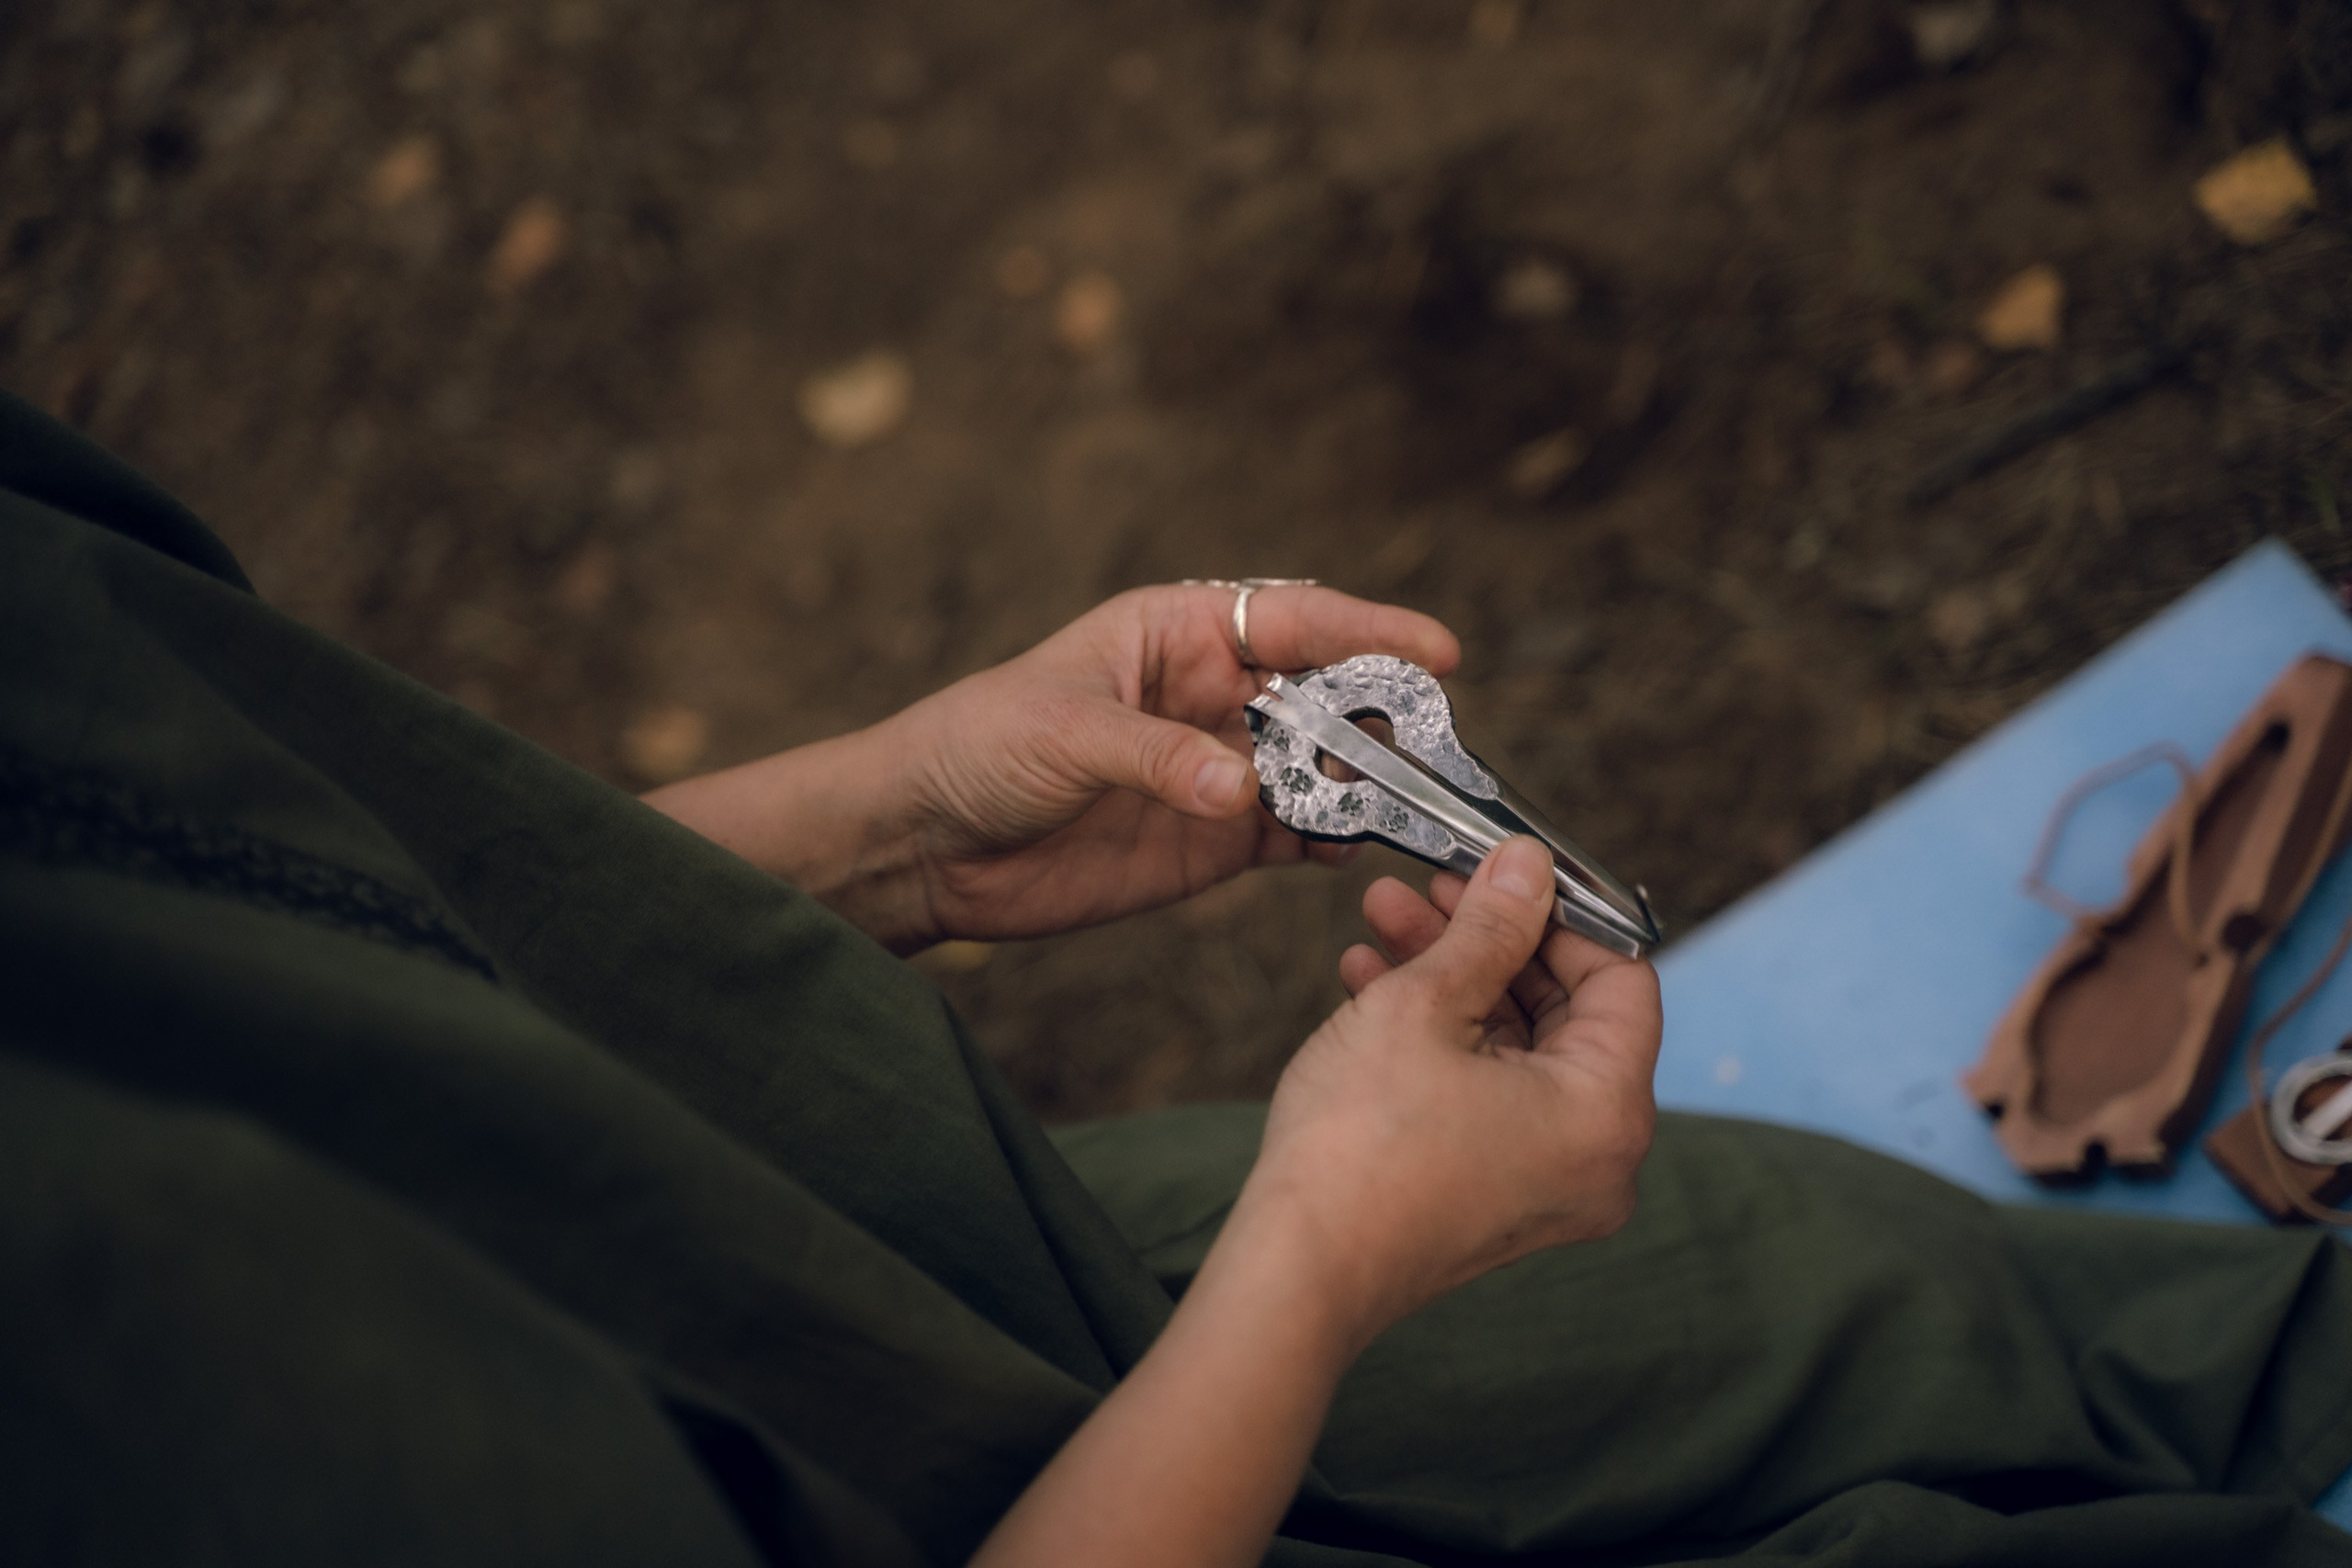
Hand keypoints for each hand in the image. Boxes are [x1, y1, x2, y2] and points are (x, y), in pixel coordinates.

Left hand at [645, 582, 1455, 949]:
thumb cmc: (978, 746)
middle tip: (1439, 747)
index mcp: (1180, 632)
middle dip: (1387, 715)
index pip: (1296, 620)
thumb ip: (1156, 757)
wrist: (925, 840)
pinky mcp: (1214, 842)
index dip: (1371, 631)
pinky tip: (1373, 847)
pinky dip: (1340, 840)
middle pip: (1327, 695)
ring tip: (1426, 804)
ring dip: (1375, 783)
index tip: (1437, 653)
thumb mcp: (1063, 732)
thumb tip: (1239, 791)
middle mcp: (1215, 695)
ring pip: (1326, 767)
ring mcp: (1221, 770)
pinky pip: (1299, 835)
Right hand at [1240, 837, 1662, 1345]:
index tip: (1503, 876)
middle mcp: (1598, 1157)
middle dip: (1491, 940)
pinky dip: (1442, 1038)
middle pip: (1566, 1012)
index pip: (1622, 980)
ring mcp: (1548, 1183)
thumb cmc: (1361, 1145)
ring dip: (1454, 979)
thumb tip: (1530, 864)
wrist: (1297, 1267)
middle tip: (1432, 887)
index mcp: (1608, 1112)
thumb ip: (1490, 926)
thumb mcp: (1427, 1003)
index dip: (1560, 916)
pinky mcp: (1497, 1194)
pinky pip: (1489, 1094)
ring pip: (1516, 1048)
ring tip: (1382, 921)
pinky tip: (1371, 984)